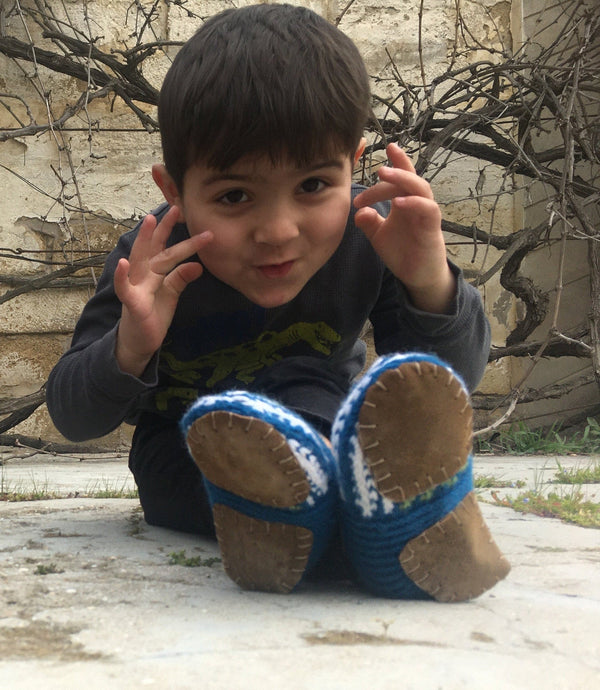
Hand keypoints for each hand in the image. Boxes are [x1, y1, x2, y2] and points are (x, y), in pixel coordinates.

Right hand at [113, 206, 211, 376]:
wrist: (140, 342)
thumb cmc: (153, 314)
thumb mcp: (172, 294)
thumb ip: (181, 278)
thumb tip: (199, 265)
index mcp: (154, 271)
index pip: (165, 247)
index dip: (173, 229)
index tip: (183, 210)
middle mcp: (143, 274)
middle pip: (154, 247)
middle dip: (163, 227)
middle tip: (175, 207)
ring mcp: (135, 286)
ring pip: (140, 260)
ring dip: (143, 241)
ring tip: (148, 221)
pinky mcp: (132, 304)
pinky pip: (125, 289)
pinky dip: (121, 276)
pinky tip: (122, 263)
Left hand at [353, 143, 454, 312]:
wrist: (418, 275)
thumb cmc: (402, 252)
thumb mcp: (379, 236)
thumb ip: (368, 222)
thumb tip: (358, 211)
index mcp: (404, 201)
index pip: (401, 176)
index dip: (396, 161)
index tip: (383, 149)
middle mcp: (416, 203)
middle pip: (409, 178)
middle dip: (395, 169)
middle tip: (377, 169)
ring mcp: (425, 214)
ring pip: (421, 188)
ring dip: (403, 179)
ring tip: (385, 175)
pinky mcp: (431, 228)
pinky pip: (428, 209)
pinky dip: (413, 203)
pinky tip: (398, 202)